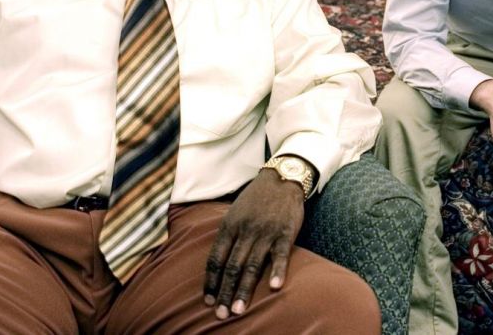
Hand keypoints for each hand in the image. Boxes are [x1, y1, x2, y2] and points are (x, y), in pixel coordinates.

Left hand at [203, 168, 304, 318]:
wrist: (281, 178)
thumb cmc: (256, 198)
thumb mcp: (234, 213)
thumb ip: (226, 236)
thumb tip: (216, 263)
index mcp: (230, 226)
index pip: (216, 259)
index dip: (211, 282)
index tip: (208, 301)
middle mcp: (245, 231)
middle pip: (232, 267)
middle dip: (224, 293)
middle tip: (221, 315)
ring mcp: (266, 232)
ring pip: (252, 265)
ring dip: (244, 289)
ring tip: (238, 309)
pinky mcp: (285, 232)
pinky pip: (280, 255)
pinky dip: (277, 271)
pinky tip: (274, 287)